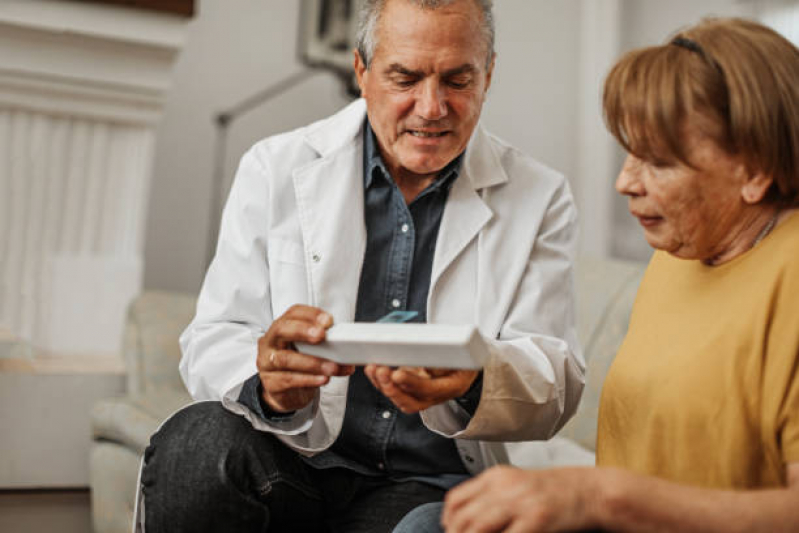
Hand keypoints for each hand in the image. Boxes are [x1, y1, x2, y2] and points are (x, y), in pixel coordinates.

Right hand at [257, 305, 353, 412]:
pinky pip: (288, 379)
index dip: (310, 314)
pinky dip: (308, 379)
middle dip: (303, 330)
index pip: (292, 314)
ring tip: (332, 367)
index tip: (328, 320)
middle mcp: (270, 342)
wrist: (285, 392)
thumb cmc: (298, 366)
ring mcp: (266, 363)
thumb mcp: (308, 349)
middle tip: (322, 335)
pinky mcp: (270, 383)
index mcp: (281, 328)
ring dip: (312, 362)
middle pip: (281, 330)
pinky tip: (322, 379)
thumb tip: (345, 342)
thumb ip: (321, 342)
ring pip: (286, 358)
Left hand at [363, 365, 478, 413]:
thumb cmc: (464, 359)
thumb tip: (427, 367)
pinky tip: (372, 371)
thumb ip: (446, 360)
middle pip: (411, 402)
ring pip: (400, 399)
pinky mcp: (412, 391)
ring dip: (382, 385)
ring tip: (372, 369)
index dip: (412, 383)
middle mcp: (436, 396)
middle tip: (380, 371)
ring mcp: (423, 396)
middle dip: (392, 388)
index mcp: (452, 386)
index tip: (397, 374)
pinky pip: (395, 392)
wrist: (466, 367)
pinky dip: (381, 383)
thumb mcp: (464, 355)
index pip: (430, 389)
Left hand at [441, 465, 602, 532]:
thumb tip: (466, 518)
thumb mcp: (516, 485)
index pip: (456, 499)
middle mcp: (504, 486)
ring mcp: (520, 503)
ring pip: (478, 529)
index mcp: (496, 476)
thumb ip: (491, 497)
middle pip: (464, 517)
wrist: (589, 490)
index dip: (448, 521)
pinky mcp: (536, 520)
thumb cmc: (553, 491)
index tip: (449, 531)